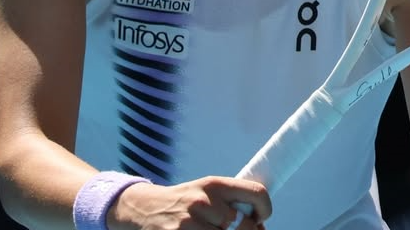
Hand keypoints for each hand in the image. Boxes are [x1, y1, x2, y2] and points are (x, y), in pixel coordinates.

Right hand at [110, 175, 270, 228]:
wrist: (144, 208)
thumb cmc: (185, 202)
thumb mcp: (207, 192)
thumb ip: (231, 202)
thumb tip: (259, 224)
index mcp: (215, 185)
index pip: (256, 193)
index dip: (266, 209)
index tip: (261, 219)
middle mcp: (202, 201)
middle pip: (243, 225)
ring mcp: (188, 222)